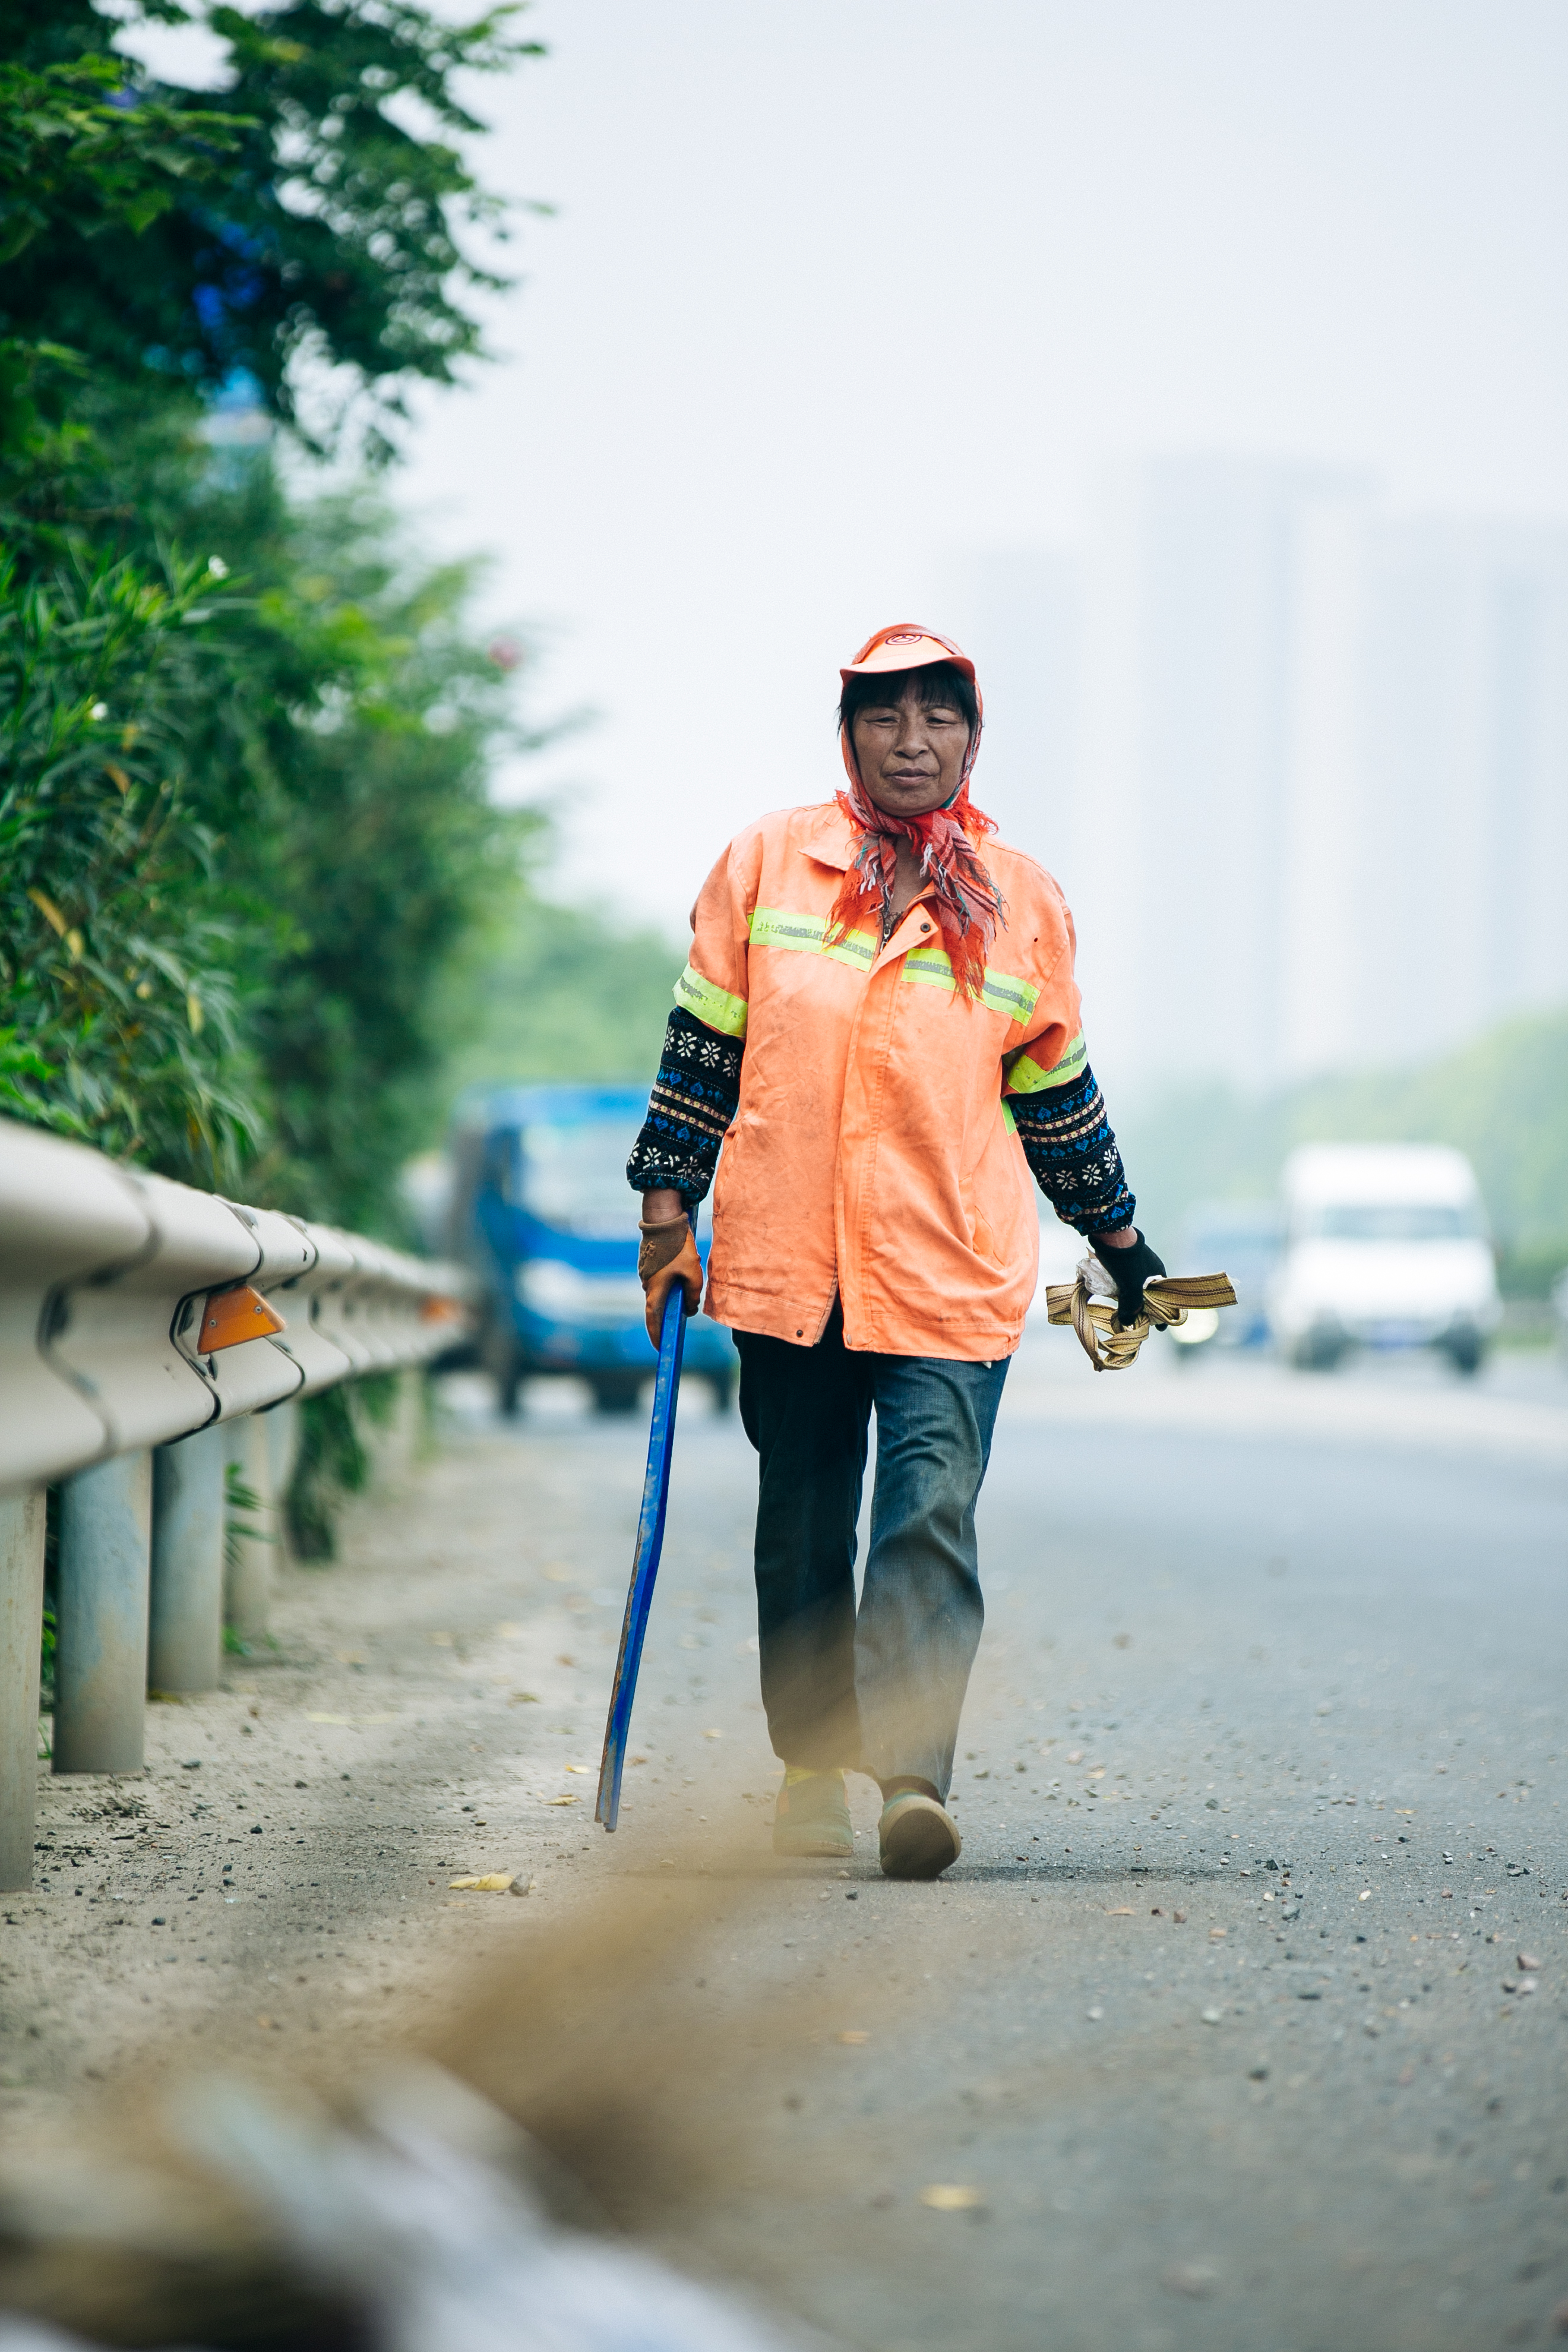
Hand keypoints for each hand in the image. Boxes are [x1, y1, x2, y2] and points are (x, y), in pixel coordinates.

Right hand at [638, 1209, 703, 1345]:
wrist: (663, 1220)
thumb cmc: (678, 1247)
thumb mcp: (693, 1272)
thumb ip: (693, 1294)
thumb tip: (690, 1308)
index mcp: (655, 1289)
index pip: (653, 1319)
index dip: (656, 1335)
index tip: (660, 1348)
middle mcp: (647, 1284)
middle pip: (658, 1306)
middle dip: (669, 1314)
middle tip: (681, 1320)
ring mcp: (646, 1274)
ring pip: (660, 1291)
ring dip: (671, 1295)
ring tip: (686, 1291)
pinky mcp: (649, 1265)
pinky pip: (659, 1280)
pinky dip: (669, 1284)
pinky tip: (681, 1274)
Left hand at [1091, 1228, 1165, 1328]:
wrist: (1110, 1234)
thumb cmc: (1126, 1261)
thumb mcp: (1130, 1287)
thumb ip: (1131, 1306)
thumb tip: (1127, 1324)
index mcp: (1159, 1275)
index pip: (1164, 1300)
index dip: (1161, 1315)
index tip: (1158, 1327)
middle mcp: (1151, 1269)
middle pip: (1150, 1294)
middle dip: (1145, 1308)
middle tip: (1139, 1322)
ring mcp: (1138, 1264)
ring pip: (1138, 1286)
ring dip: (1133, 1298)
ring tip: (1126, 1311)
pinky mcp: (1125, 1260)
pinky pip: (1127, 1279)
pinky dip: (1124, 1288)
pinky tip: (1116, 1295)